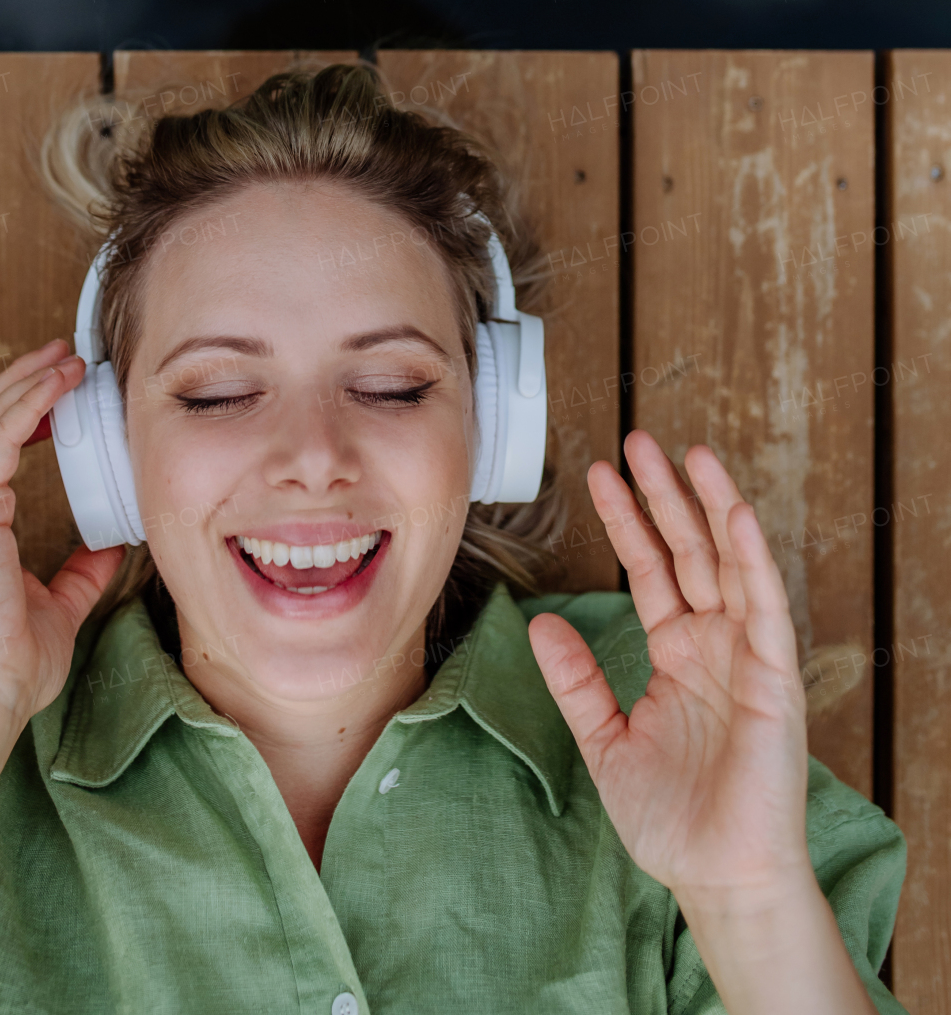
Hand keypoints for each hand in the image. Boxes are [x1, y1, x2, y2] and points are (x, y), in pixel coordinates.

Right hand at [0, 340, 124, 728]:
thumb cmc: (13, 660)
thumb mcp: (61, 604)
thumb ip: (81, 571)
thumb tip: (110, 546)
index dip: (24, 409)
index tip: (61, 387)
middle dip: (23, 380)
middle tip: (62, 353)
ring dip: (28, 381)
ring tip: (64, 357)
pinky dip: (28, 406)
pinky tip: (56, 386)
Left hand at [528, 430, 810, 903]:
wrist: (716, 876)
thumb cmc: (672, 820)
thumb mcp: (604, 741)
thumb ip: (576, 681)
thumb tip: (542, 623)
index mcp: (676, 655)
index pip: (649, 570)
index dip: (626, 520)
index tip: (600, 473)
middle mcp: (713, 644)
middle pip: (688, 551)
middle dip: (665, 495)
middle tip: (640, 439)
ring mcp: (745, 655)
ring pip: (728, 562)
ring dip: (711, 506)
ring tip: (689, 453)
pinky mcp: (773, 677)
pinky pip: (764, 605)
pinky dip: (750, 558)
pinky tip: (733, 514)